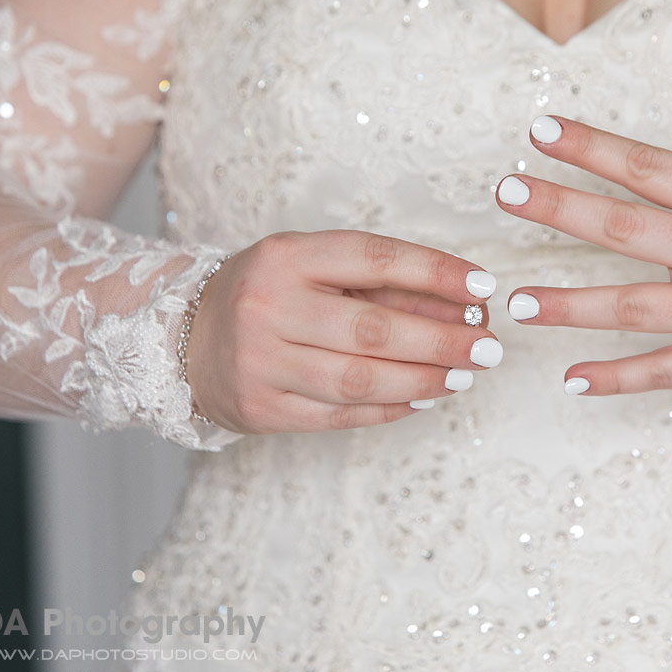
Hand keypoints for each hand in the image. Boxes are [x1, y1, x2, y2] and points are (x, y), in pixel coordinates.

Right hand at [184, 230, 501, 432]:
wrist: (182, 339)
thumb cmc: (269, 294)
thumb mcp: (313, 266)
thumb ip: (382, 281)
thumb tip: (465, 303)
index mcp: (285, 256)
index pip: (373, 258)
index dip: (436, 272)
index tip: (485, 287)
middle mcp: (267, 306)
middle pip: (373, 329)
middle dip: (442, 340)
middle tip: (489, 347)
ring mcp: (260, 363)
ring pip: (360, 379)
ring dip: (424, 379)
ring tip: (465, 375)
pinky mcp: (261, 409)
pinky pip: (340, 414)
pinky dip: (390, 407)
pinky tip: (423, 398)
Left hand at [495, 33, 671, 395]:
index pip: (651, 167)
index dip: (593, 147)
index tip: (540, 131)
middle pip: (627, 228)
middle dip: (561, 209)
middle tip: (504, 193)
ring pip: (635, 306)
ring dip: (570, 305)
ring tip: (513, 301)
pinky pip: (667, 371)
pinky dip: (618, 379)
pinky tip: (571, 381)